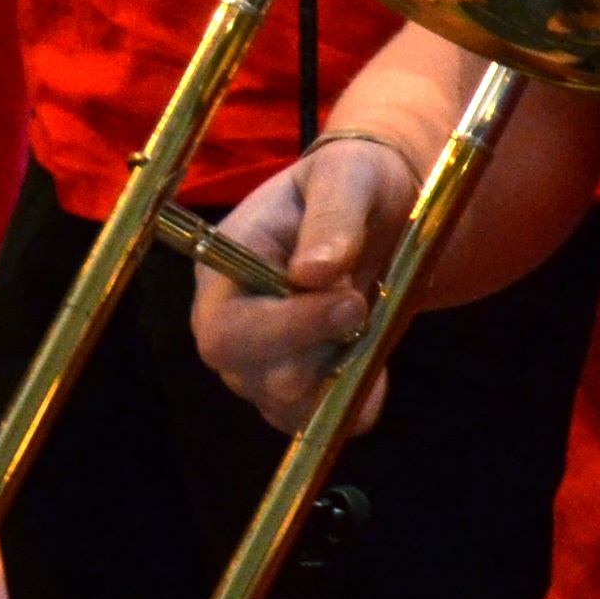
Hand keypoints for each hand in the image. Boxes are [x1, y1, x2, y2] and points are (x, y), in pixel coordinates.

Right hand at [193, 133, 416, 431]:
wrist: (378, 212)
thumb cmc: (353, 183)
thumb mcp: (348, 177)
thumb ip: (333, 216)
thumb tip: (315, 272)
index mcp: (222, 271)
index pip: (224, 331)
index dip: (285, 329)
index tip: (350, 301)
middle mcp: (230, 327)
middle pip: (256, 379)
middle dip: (322, 353)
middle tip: (363, 305)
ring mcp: (258, 365)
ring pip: (291, 407)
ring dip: (342, 371)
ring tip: (365, 316)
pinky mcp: (294, 391)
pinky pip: (321, 422)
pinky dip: (355, 400)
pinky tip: (372, 359)